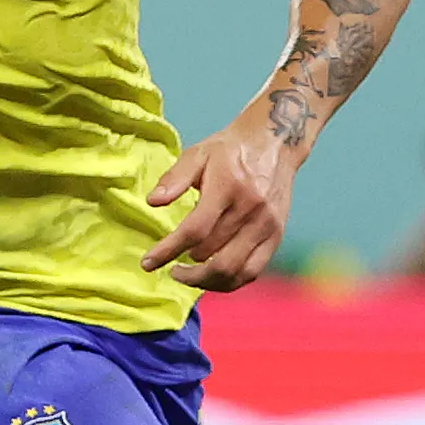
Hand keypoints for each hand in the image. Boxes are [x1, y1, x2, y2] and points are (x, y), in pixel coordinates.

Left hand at [142, 105, 298, 291]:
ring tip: (189, 276)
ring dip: (206, 281)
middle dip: (186, 269)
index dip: (168, 250)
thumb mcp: (198, 154)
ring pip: (234, 270)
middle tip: (170, 268)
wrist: (274, 142)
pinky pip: (253, 271)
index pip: (195, 230)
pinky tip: (213, 277)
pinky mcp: (276, 235)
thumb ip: (174, 178)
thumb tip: (152, 202)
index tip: (148, 263)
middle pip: (213, 255)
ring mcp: (267, 225)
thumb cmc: (230, 150)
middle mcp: (250, 209)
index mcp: (228, 186)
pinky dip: (230, 281)